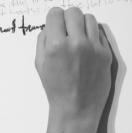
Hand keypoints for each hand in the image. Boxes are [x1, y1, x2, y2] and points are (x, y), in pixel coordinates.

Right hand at [36, 7, 112, 132]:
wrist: (76, 108)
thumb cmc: (56, 89)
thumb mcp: (40, 65)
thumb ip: (43, 42)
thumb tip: (49, 27)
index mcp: (56, 46)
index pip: (56, 14)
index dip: (53, 18)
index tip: (54, 23)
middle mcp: (76, 43)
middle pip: (73, 12)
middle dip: (67, 19)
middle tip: (65, 29)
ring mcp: (93, 47)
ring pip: (89, 18)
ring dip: (81, 24)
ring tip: (77, 37)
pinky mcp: (105, 52)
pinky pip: (99, 33)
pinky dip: (92, 35)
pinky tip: (86, 46)